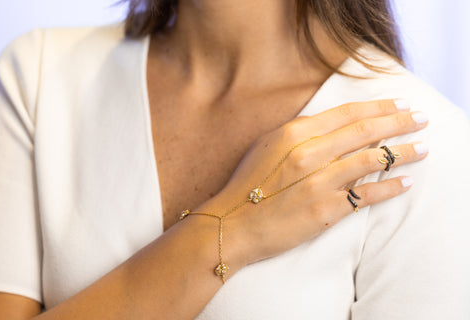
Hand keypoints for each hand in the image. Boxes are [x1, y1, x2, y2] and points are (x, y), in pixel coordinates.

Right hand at [191, 99, 427, 269]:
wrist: (232, 224)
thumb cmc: (246, 185)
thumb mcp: (267, 147)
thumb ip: (300, 134)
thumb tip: (336, 129)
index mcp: (293, 133)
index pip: (346, 113)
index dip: (378, 106)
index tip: (400, 104)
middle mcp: (309, 153)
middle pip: (365, 131)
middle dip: (399, 122)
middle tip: (421, 119)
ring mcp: (318, 182)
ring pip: (371, 160)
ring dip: (403, 153)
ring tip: (422, 149)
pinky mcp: (325, 209)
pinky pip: (366, 195)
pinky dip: (390, 187)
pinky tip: (405, 182)